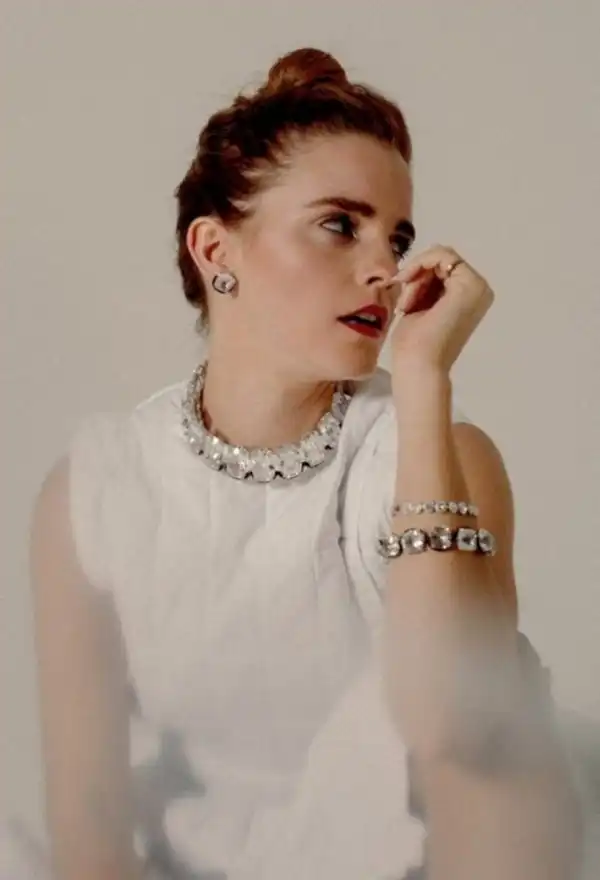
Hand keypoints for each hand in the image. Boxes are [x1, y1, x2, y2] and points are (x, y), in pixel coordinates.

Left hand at [390, 244, 494, 378]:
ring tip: (408, 305)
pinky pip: (441, 255)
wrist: (419, 365)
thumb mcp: (420, 304)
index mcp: (471, 296)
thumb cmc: (415, 344)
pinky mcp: (469, 284)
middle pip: (442, 260)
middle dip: (417, 275)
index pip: (444, 267)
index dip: (419, 274)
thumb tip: (420, 264)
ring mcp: (477, 286)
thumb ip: (427, 284)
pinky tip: (411, 295)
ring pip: (440, 256)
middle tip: (405, 302)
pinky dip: (419, 268)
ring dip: (416, 276)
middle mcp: (480, 289)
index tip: (403, 296)